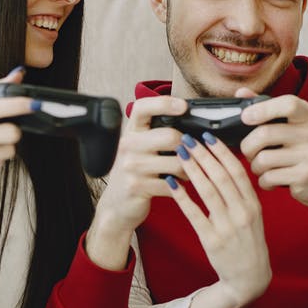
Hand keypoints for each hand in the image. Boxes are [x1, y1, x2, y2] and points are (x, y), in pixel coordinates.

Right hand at [85, 96, 187, 269]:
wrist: (116, 205)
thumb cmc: (134, 174)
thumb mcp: (139, 149)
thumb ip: (157, 134)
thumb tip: (190, 123)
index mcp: (130, 132)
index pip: (143, 108)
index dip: (164, 102)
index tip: (183, 106)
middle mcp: (128, 146)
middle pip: (170, 136)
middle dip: (188, 146)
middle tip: (192, 154)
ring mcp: (131, 167)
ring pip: (177, 163)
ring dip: (189, 170)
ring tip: (187, 173)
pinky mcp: (137, 187)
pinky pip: (173, 184)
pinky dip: (181, 186)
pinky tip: (177, 186)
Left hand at [168, 132, 270, 307]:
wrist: (249, 278)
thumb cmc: (248, 242)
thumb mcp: (253, 215)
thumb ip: (241, 193)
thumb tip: (224, 164)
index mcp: (253, 204)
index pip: (237, 171)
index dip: (222, 152)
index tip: (208, 136)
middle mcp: (242, 213)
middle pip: (221, 177)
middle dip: (203, 155)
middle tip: (187, 139)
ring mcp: (227, 227)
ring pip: (208, 192)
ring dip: (192, 170)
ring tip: (179, 154)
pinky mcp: (212, 240)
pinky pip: (194, 214)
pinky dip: (182, 197)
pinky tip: (172, 183)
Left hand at [237, 87, 307, 231]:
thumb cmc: (306, 149)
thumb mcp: (295, 125)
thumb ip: (268, 109)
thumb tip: (241, 92)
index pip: (288, 104)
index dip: (263, 108)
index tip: (245, 117)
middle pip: (265, 134)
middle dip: (248, 146)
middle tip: (249, 152)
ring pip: (263, 159)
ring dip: (255, 166)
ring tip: (262, 167)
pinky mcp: (306, 177)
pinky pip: (269, 178)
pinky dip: (263, 181)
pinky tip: (271, 180)